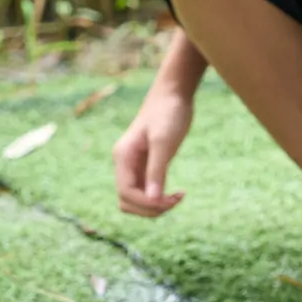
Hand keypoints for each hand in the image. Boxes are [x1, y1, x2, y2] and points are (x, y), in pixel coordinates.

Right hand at [112, 84, 193, 216]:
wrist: (174, 93)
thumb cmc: (168, 113)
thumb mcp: (164, 142)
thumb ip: (156, 171)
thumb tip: (153, 200)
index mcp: (123, 157)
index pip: (125, 193)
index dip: (145, 203)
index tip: (168, 200)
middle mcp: (125, 164)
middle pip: (127, 201)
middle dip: (149, 208)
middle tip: (174, 201)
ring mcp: (136, 166)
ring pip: (137, 199)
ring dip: (155, 206)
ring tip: (177, 198)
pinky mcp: (148, 165)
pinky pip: (148, 191)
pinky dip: (160, 198)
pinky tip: (178, 194)